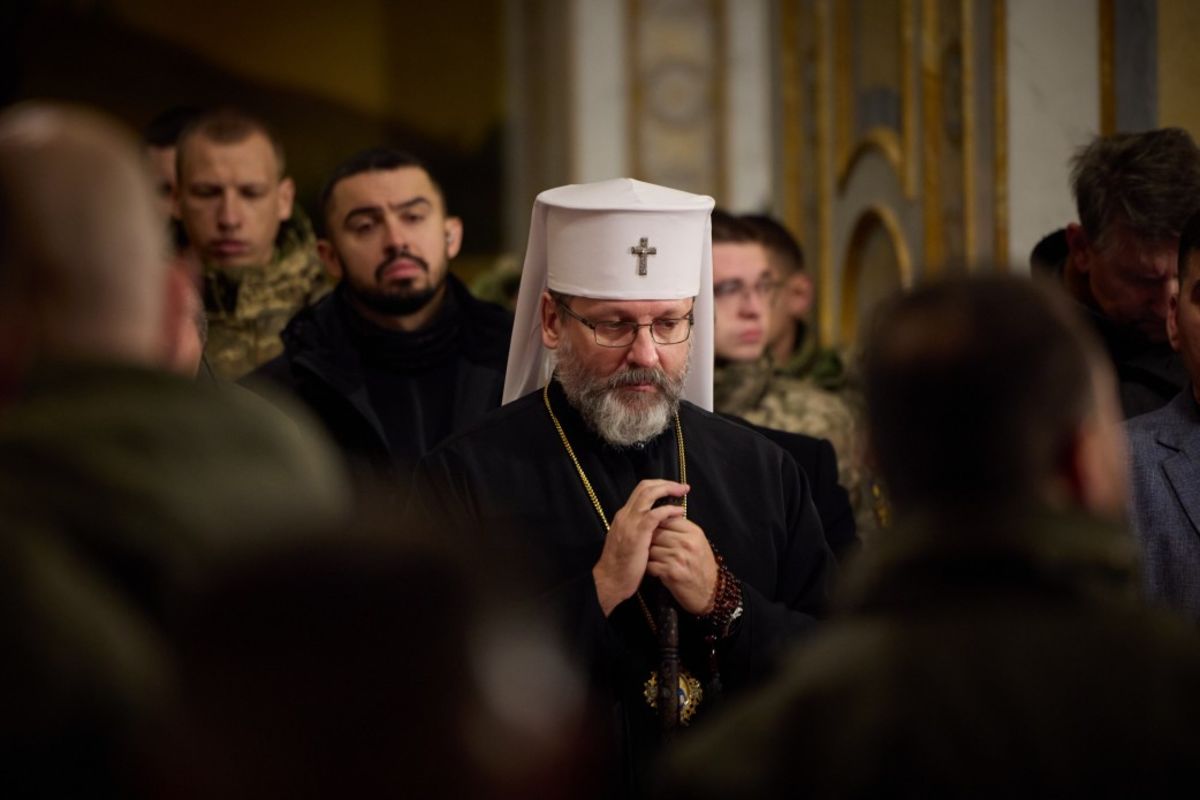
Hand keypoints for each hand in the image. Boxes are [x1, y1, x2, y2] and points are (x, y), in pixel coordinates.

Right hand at [593, 479, 688, 615]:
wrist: (611, 580)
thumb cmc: (623, 565)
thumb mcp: (629, 541)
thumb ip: (639, 530)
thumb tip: (657, 524)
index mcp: (624, 516)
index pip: (640, 491)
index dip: (658, 486)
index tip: (673, 488)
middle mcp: (625, 514)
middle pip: (645, 486)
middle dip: (665, 483)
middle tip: (682, 486)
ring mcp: (630, 522)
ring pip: (649, 494)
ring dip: (668, 490)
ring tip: (683, 492)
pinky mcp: (638, 533)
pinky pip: (655, 514)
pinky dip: (669, 510)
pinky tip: (679, 512)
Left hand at [646, 516, 717, 614]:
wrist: (710, 593)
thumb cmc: (702, 567)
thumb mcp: (699, 543)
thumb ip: (682, 530)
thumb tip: (660, 517)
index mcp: (694, 532)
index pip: (667, 518)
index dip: (657, 524)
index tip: (654, 531)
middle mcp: (687, 543)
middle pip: (656, 532)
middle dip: (650, 540)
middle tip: (649, 547)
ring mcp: (679, 557)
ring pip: (651, 548)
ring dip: (648, 555)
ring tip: (653, 560)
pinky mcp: (671, 573)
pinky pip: (650, 564)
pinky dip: (649, 568)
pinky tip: (655, 570)